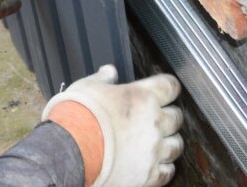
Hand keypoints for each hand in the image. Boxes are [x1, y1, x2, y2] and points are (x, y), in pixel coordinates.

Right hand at [44, 65, 183, 186]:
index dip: (168, 86)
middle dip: (170, 115)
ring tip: (158, 141)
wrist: (70, 149)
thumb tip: (109, 71)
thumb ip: (103, 79)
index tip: (165, 88)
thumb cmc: (78, 116)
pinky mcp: (148, 174)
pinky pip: (167, 172)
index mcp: (142, 98)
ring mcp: (153, 150)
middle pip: (176, 117)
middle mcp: (153, 123)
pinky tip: (154, 163)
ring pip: (176, 145)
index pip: (169, 86)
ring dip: (169, 141)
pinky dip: (164, 167)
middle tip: (159, 116)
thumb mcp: (88, 87)